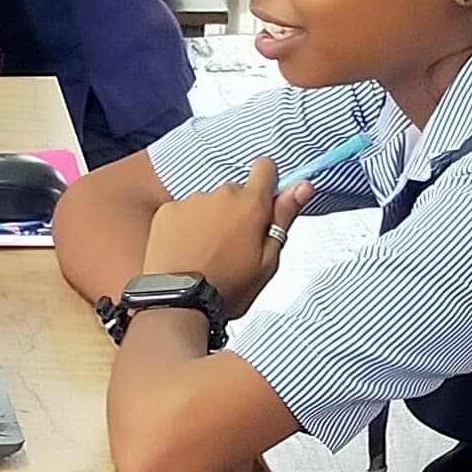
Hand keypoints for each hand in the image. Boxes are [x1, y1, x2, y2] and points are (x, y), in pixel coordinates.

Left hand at [143, 159, 315, 312]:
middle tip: (233, 247)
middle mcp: (221, 194)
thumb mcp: (268, 259)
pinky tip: (187, 252)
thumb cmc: (228, 288)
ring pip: (208, 203)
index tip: (264, 206)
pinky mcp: (167, 211)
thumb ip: (284, 217)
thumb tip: (304, 185)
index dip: (268, 183)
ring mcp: (191, 201)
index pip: (266, 168)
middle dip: (238, 212)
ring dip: (211, 221)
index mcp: (251, 205)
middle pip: (236, 192)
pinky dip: (185, 227)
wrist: (179, 303)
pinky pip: (183, 212)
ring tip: (207, 254)